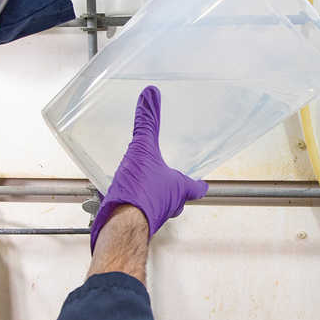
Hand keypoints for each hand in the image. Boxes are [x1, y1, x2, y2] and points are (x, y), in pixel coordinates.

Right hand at [89, 86, 207, 248]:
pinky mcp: (132, 223)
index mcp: (178, 190)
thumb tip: (151, 95)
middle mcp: (168, 206)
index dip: (199, 183)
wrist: (119, 224)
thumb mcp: (143, 149)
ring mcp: (150, 217)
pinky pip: (135, 212)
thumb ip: (147, 122)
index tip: (202, 182)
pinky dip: (130, 205)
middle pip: (177, 200)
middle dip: (173, 191)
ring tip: (139, 185)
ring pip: (156, 207)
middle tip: (168, 180)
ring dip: (151, 198)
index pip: (196, 187)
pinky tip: (118, 195)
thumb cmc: (139, 192)